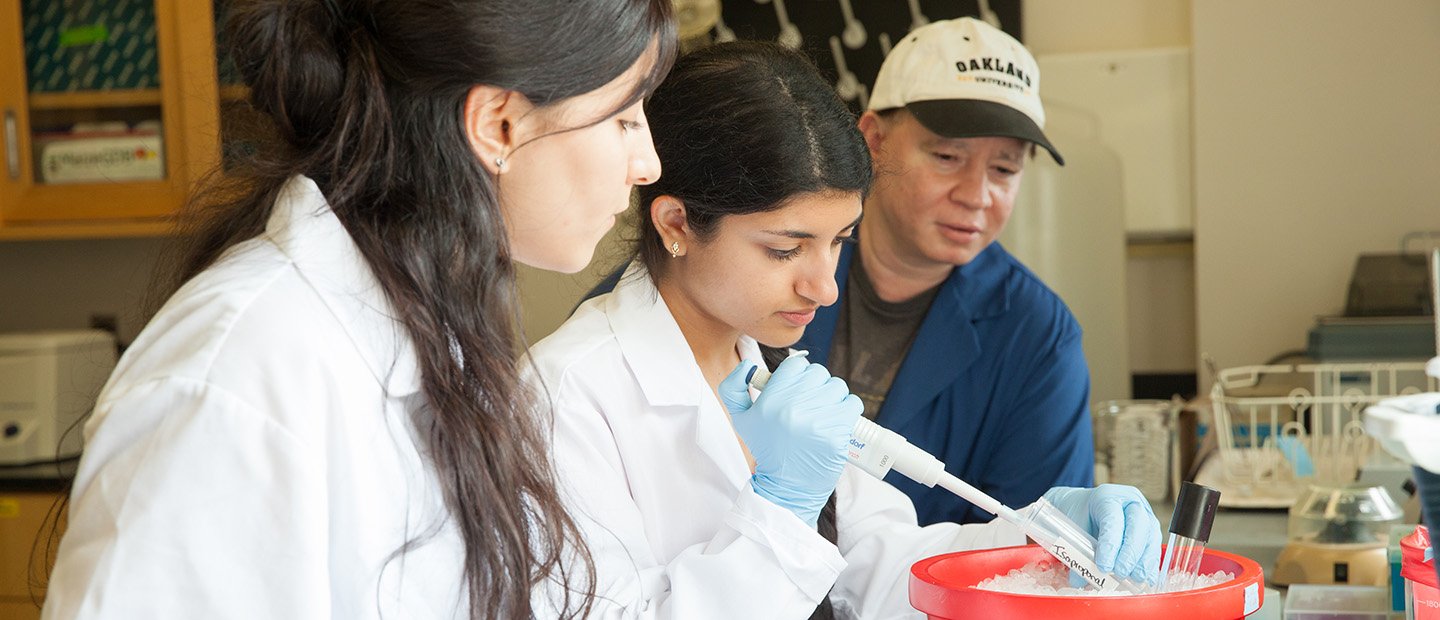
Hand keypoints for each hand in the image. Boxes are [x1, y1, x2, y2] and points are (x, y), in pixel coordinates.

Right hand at [717, 355, 861, 526]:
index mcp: (771, 399)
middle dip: (816, 385)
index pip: (796, 364)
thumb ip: (733, 387)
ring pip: (837, 387)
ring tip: (823, 413)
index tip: (797, 388)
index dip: (798, 374)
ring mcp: (818, 420)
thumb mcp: (741, 419)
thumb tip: (747, 365)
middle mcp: (794, 407)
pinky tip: (837, 420)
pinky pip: (853, 404)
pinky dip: (848, 409)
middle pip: (819, 373)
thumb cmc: (767, 449)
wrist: (786, 487)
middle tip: (810, 403)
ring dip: (833, 396)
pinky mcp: (837, 434)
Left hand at [1042, 484, 1160, 587]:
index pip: (1112, 519)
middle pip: (1138, 524)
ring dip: (1144, 561)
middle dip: (1131, 552)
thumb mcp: (1072, 529)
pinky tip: (1146, 577)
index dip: (1110, 544)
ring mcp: (1145, 514)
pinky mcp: (1151, 529)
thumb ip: (1076, 552)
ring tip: (1135, 578)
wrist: (1085, 507)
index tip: (1103, 566)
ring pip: (1151, 536)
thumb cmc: (1079, 516)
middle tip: (1121, 572)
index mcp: (1107, 497)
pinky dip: (1151, 564)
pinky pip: (1156, 546)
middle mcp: (1130, 502)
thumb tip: (1080, 581)